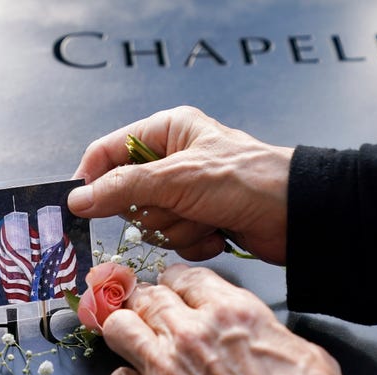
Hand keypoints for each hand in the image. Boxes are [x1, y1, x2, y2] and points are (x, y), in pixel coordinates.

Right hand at [68, 106, 292, 264]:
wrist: (299, 215)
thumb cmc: (246, 179)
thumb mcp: (177, 178)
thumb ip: (122, 188)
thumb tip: (78, 199)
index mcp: (166, 131)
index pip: (107, 152)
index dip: (92, 179)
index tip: (81, 206)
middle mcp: (171, 160)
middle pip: (125, 195)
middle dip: (152, 210)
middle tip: (177, 206)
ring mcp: (184, 193)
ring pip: (149, 223)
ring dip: (176, 228)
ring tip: (206, 218)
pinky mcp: (197, 220)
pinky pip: (171, 239)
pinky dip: (193, 241)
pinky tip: (216, 231)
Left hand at [101, 264, 360, 374]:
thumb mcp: (302, 350)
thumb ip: (262, 331)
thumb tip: (253, 334)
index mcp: (231, 313)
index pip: (184, 277)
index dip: (178, 282)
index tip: (175, 289)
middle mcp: (190, 335)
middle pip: (146, 297)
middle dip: (147, 301)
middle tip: (149, 311)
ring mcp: (163, 370)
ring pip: (118, 328)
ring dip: (125, 331)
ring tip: (133, 338)